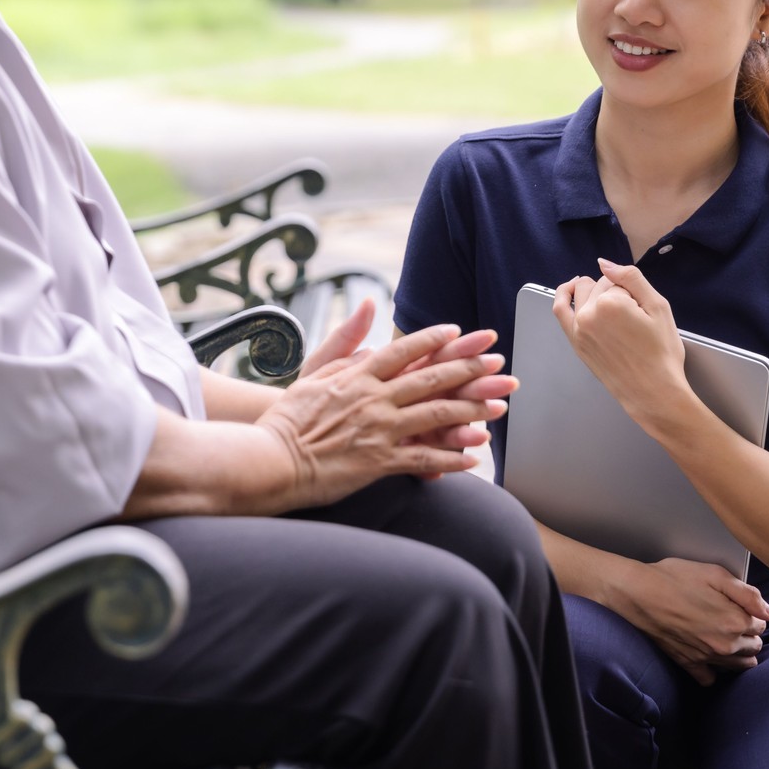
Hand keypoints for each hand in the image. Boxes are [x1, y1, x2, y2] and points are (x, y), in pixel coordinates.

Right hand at [303, 302, 510, 465]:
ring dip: (471, 411)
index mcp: (357, 375)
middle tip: (499, 364)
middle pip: (430, 379)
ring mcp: (378, 430)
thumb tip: (367, 306)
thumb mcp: (313, 371)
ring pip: (435, 416)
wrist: (269, 459)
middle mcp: (373, 398)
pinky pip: (423, 460)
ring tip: (499, 407)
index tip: (461, 332)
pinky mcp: (378, 462)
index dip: (434, 340)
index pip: (403, 351)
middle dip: (470, 370)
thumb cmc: (288, 419)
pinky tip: (474, 459)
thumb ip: (344, 340)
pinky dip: (450, 459)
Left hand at [553, 261, 690, 426]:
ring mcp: (579, 328)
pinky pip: (560, 310)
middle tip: (632, 315)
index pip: (619, 280)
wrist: (653, 391)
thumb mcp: (658, 307)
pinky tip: (571, 289)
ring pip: (581, 292)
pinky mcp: (575, 341)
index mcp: (611, 303)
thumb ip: (631, 277)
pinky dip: (563, 295)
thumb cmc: (661, 354)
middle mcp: (589, 314)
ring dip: (594, 291)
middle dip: (615, 292)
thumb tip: (605, 263)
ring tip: (610, 302)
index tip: (642, 311)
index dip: (634, 293)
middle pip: (600, 285)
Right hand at [613, 558, 768, 686]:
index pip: (762, 624)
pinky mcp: (689, 665)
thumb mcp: (715, 574)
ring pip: (739, 665)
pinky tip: (709, 654)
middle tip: (730, 617)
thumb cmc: (674, 578)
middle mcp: (725, 645)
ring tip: (724, 635)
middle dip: (748, 634)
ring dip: (738, 653)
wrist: (637, 593)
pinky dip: (714, 670)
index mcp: (736, 621)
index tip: (738, 604)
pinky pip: (711, 678)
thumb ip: (749, 594)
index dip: (752, 612)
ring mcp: (707, 658)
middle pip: (754, 646)